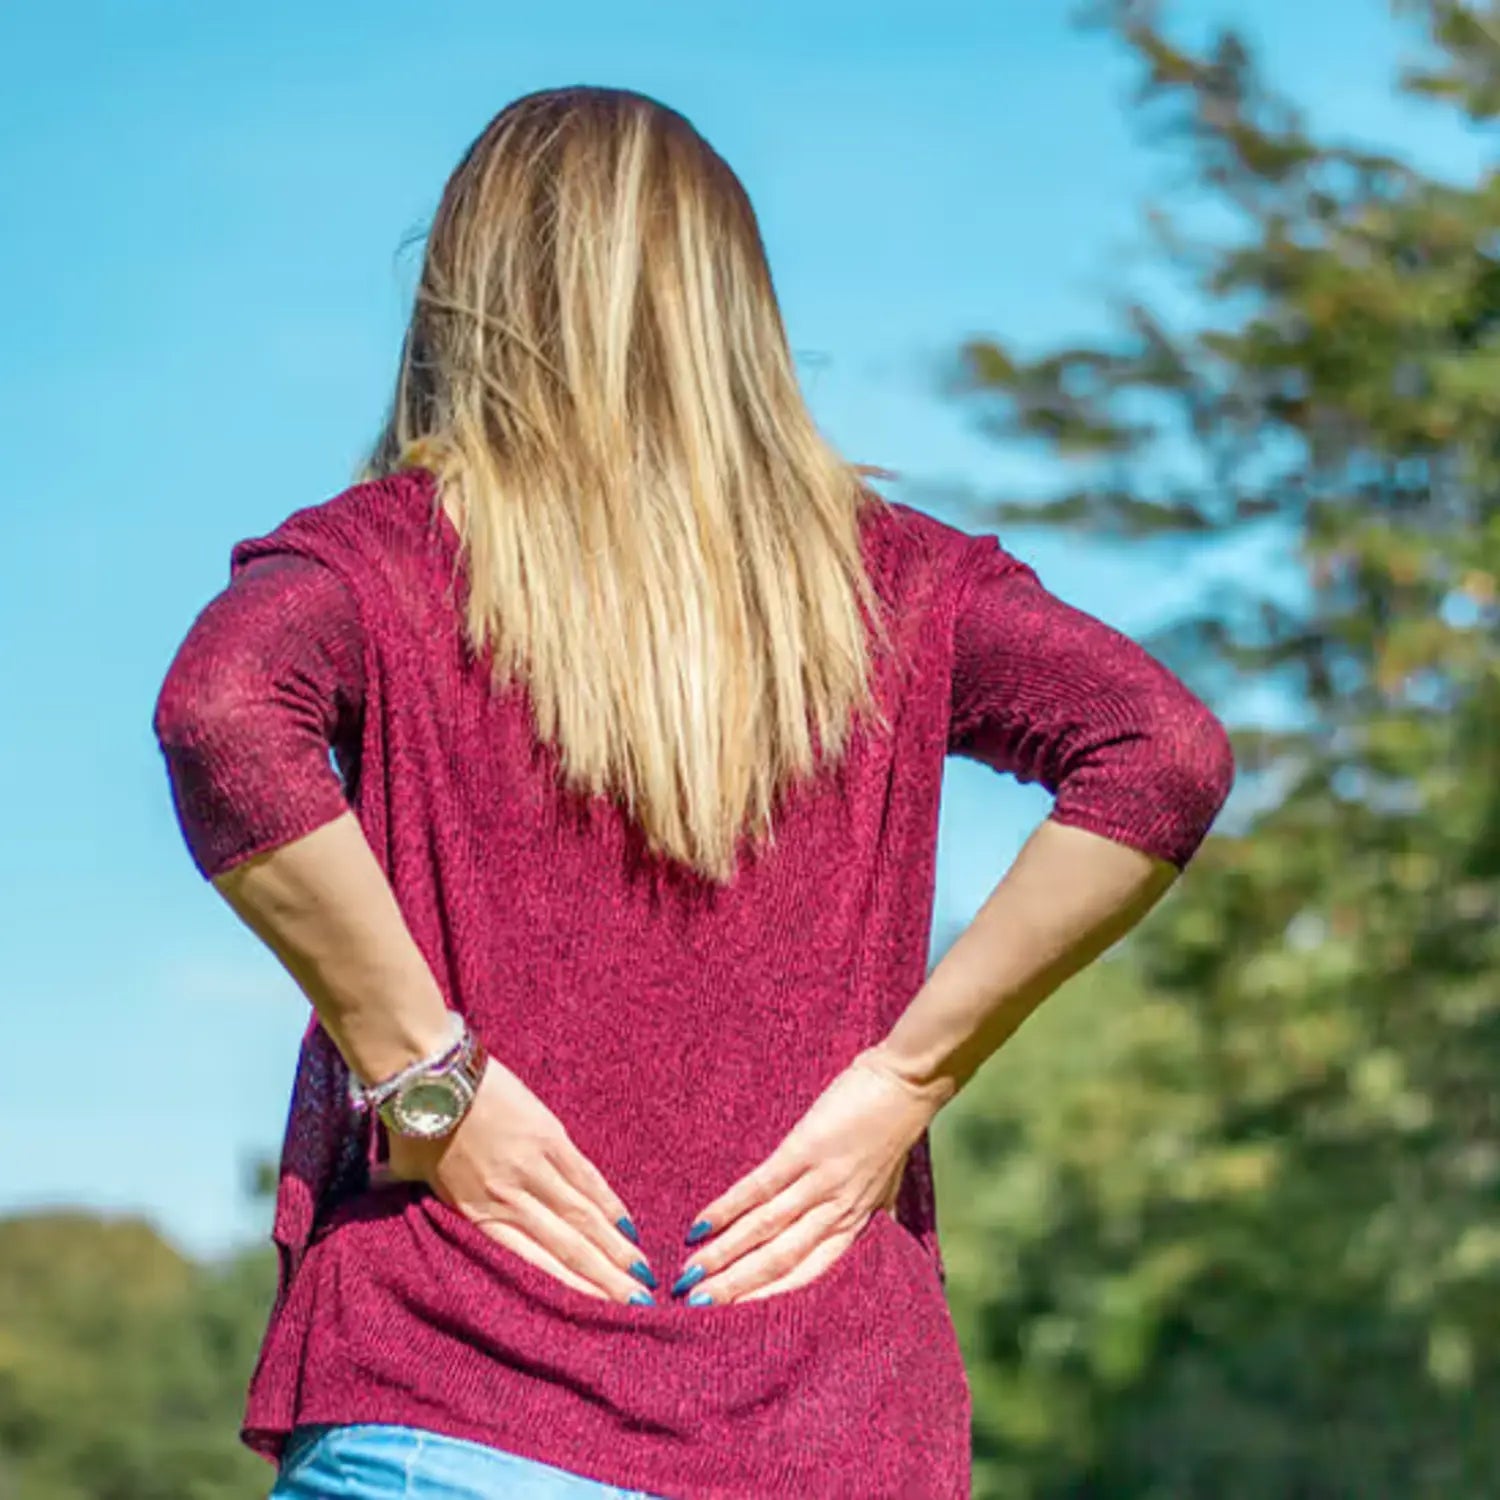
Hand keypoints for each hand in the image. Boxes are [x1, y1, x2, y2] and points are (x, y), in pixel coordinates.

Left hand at [375, 1055, 657, 1303]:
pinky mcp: (549, 1136)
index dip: (567, 1292)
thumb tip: (382, 1207)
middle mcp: (509, 1199)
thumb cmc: (412, 1127)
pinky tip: (627, 1226)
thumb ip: (412, 1203)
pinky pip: (586, 1177)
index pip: (532, 1265)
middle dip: (605, 1281)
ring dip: (616, 1248)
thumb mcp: (408, 1179)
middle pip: (567, 1248)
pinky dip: (609, 1203)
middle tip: (637, 1309)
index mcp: (476, 1216)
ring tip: (642, 1273)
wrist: (430, 1075)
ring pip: (583, 1217)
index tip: (594, 1318)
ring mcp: (533, 1167)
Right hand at [669, 1046, 947, 1305]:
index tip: (731, 1316)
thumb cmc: (893, 1130)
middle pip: (779, 1260)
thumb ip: (867, 1213)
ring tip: (690, 1273)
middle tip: (694, 1305)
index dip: (767, 1298)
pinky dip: (729, 1208)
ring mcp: (821, 1182)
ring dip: (724, 1255)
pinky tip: (702, 1224)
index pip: (806, 1274)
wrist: (907, 1083)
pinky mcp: (806, 1150)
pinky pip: (761, 1187)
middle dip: (735, 1286)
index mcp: (854, 1223)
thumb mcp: (886, 1185)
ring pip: (765, 1230)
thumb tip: (870, 1232)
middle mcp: (836, 1212)